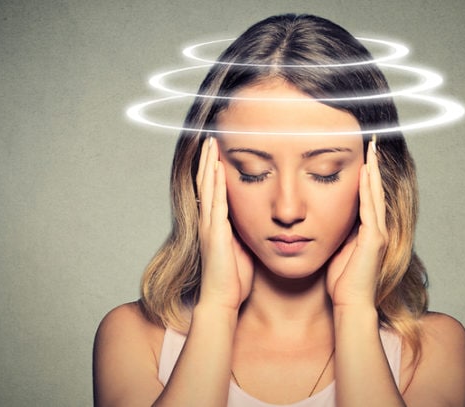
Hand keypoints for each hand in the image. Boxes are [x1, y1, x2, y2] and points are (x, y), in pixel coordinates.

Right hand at [196, 136, 253, 310]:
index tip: (217, 149)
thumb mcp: (243, 249)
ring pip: (207, 188)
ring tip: (210, 143)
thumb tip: (259, 220)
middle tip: (210, 136)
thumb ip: (245, 233)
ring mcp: (209, 226)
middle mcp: (208, 222)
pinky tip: (217, 168)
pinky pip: (215, 203)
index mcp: (216, 225)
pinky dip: (215, 184)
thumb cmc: (234, 280)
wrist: (222, 301)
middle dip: (207, 159)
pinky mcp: (214, 233)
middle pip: (205, 183)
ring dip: (208, 164)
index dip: (213, 169)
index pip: (213, 190)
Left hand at [326, 137, 387, 307]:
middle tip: (371, 143)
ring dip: (373, 171)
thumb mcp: (337, 251)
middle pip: (375, 190)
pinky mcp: (375, 240)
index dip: (367, 176)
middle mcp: (378, 230)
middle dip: (373, 166)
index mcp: (369, 232)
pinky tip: (366, 172)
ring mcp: (379, 234)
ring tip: (371, 149)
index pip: (368, 197)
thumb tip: (325, 219)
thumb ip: (338, 234)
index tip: (363, 155)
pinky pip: (371, 207)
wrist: (351, 305)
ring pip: (375, 194)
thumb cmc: (341, 283)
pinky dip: (369, 188)